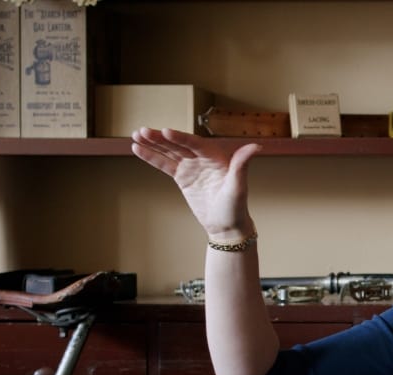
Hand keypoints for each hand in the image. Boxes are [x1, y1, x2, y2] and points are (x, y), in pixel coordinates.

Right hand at [130, 127, 262, 238]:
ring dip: (153, 143)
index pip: (195, 144)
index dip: (180, 138)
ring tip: (136, 135)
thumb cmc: (236, 207)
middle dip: (160, 137)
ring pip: (169, 152)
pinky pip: (165, 164)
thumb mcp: (238, 187)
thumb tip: (256, 147)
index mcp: (216, 157)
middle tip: (143, 131)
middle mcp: (202, 158)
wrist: (226, 225)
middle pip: (178, 144)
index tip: (166, 132)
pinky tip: (138, 148)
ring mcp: (191, 167)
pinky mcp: (183, 177)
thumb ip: (242, 165)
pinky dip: (152, 157)